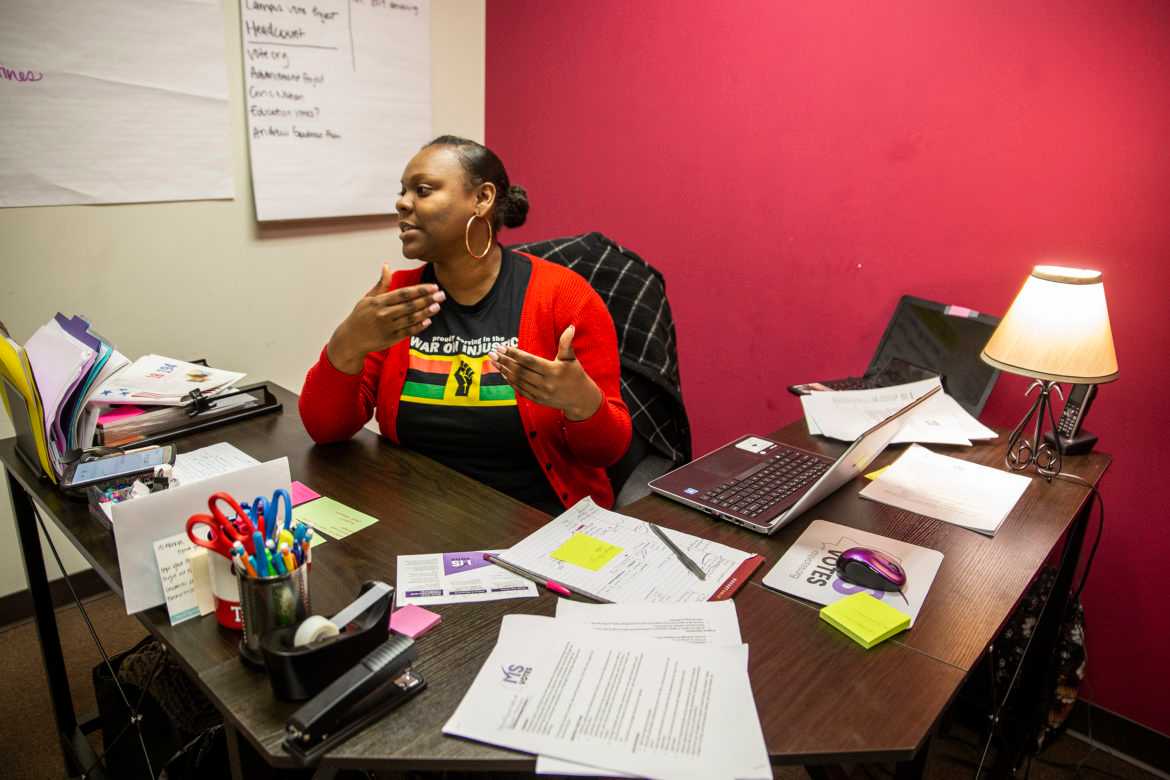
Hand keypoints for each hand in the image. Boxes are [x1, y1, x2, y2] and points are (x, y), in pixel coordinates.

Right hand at [327, 264, 444, 373]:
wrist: (351, 339)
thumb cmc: (360, 316)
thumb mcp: (368, 298)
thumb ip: (381, 284)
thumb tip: (387, 266)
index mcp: (379, 302)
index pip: (403, 294)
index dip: (420, 290)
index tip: (433, 286)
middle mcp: (384, 314)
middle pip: (410, 306)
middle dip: (427, 300)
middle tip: (441, 295)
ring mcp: (388, 327)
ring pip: (411, 318)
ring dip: (426, 312)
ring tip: (437, 306)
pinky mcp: (391, 339)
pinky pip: (408, 332)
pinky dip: (419, 326)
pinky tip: (428, 321)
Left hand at [489, 326, 602, 420]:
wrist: (581, 400)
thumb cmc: (576, 375)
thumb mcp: (571, 359)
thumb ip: (566, 343)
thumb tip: (570, 327)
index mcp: (553, 371)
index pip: (529, 361)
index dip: (514, 353)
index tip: (502, 346)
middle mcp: (546, 383)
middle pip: (520, 371)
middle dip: (505, 360)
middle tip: (493, 352)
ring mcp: (541, 393)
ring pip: (518, 381)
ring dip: (504, 370)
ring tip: (494, 361)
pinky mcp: (538, 400)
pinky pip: (520, 390)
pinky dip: (510, 381)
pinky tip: (503, 373)